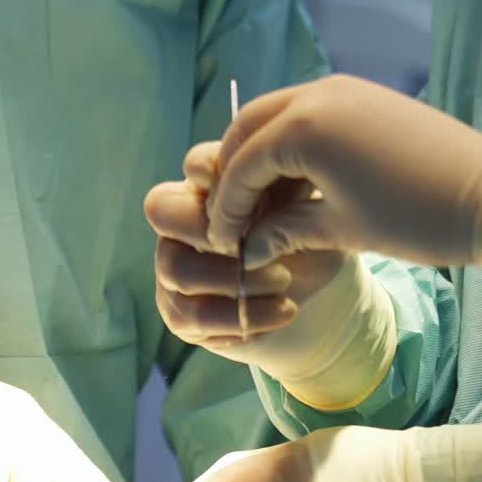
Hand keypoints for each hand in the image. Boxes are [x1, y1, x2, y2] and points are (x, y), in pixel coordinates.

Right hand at [144, 143, 345, 357]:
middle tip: (262, 245)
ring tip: (284, 281)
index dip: (219, 175)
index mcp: (212, 184)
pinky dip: (242, 316)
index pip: (196, 164)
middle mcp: (181, 219)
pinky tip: (283, 311)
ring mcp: (174, 264)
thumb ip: (285, 200)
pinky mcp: (179, 312)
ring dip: (234, 279)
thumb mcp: (312, 217)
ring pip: (177, 268)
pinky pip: (191, 314)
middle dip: (212, 229)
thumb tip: (265, 195)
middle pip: (160, 210)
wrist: (321, 304)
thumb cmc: (315, 245)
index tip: (262, 196)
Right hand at [205, 74, 481, 269]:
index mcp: (303, 128)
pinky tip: (296, 181)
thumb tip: (247, 248)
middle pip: (247, 128)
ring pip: (275, 115)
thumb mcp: (341, 230)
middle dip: (234, 171)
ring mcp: (339, 88)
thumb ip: (284, 230)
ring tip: (263, 203)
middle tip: (234, 216)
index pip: (241, 165)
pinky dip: (291, 142)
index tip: (222, 242)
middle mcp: (314, 95)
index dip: (227, 207)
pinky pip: (307, 111)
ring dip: (261, 154)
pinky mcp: (360, 92)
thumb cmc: (415, 220)